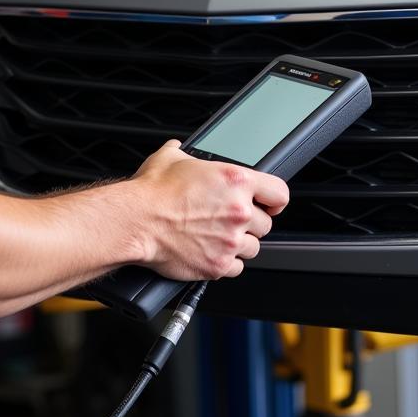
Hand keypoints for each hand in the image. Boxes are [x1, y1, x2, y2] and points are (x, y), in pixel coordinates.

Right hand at [131, 140, 289, 280]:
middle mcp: (238, 211)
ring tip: (219, 236)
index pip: (280, 193)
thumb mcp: (171, 157)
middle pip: (266, 224)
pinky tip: (212, 252)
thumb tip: (179, 148)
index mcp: (236, 181)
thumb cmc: (152, 191)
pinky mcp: (218, 265)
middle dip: (250, 223)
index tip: (269, 204)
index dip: (274, 200)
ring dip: (239, 243)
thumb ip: (183, 152)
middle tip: (229, 220)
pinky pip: (236, 268)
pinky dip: (227, 263)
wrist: (137, 221)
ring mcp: (230, 241)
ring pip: (253, 247)